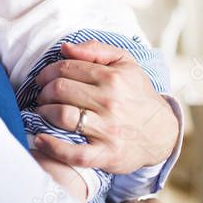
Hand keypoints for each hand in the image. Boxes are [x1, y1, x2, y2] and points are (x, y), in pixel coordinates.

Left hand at [32, 40, 178, 173]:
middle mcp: (110, 102)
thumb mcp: (125, 63)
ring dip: (44, 113)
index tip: (42, 79)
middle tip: (43, 96)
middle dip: (44, 92)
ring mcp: (108, 130)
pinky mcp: (107, 154)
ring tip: (42, 112)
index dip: (47, 72)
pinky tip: (40, 139)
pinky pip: (74, 153)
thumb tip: (65, 48)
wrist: (162, 131)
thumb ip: (95, 50)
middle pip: (60, 90)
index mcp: (112, 77)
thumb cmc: (137, 94)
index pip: (66, 69)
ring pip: (62, 116)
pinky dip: (52, 147)